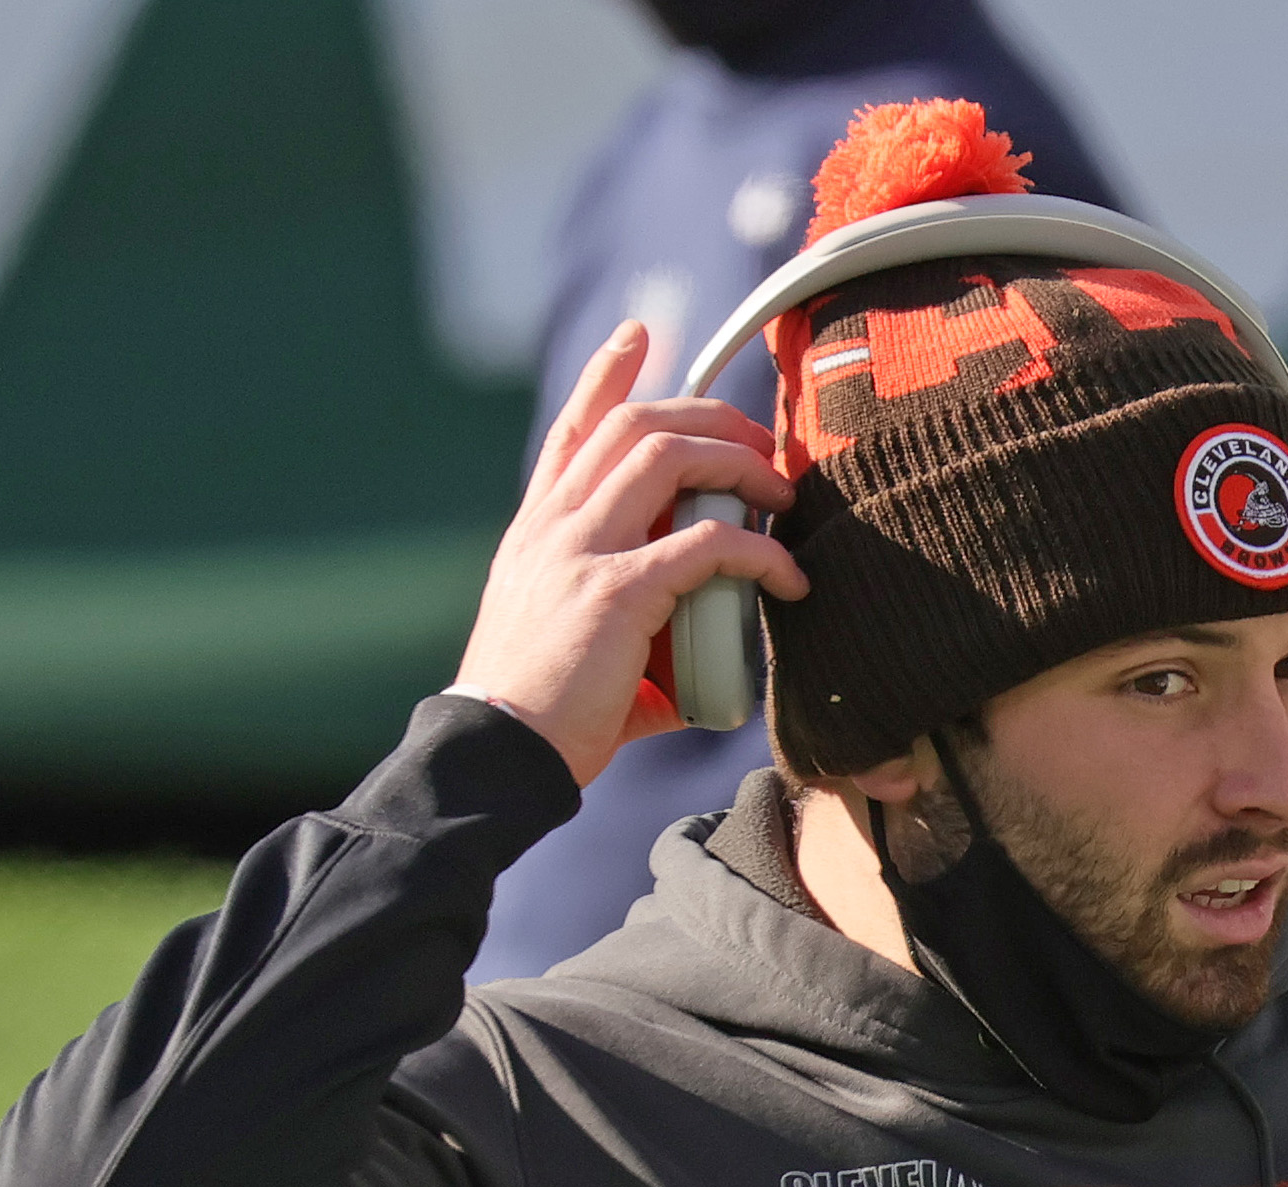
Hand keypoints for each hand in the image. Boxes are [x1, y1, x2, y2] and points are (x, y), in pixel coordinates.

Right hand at [450, 321, 805, 784]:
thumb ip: (634, 622)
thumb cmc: (542, 712)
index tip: (638, 333)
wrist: (498, 751)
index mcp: (539, 528)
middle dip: (709, 417)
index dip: (606, 374)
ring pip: (667, 457)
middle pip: (635, 424)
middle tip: (761, 442)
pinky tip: (789, 578)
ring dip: (739, 466)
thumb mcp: (579, 642)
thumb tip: (697, 648)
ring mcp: (580, 549)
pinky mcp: (615, 592)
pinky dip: (759, 553)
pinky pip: (705, 546)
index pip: (574, 429)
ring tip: (782, 496)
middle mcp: (554, 523)